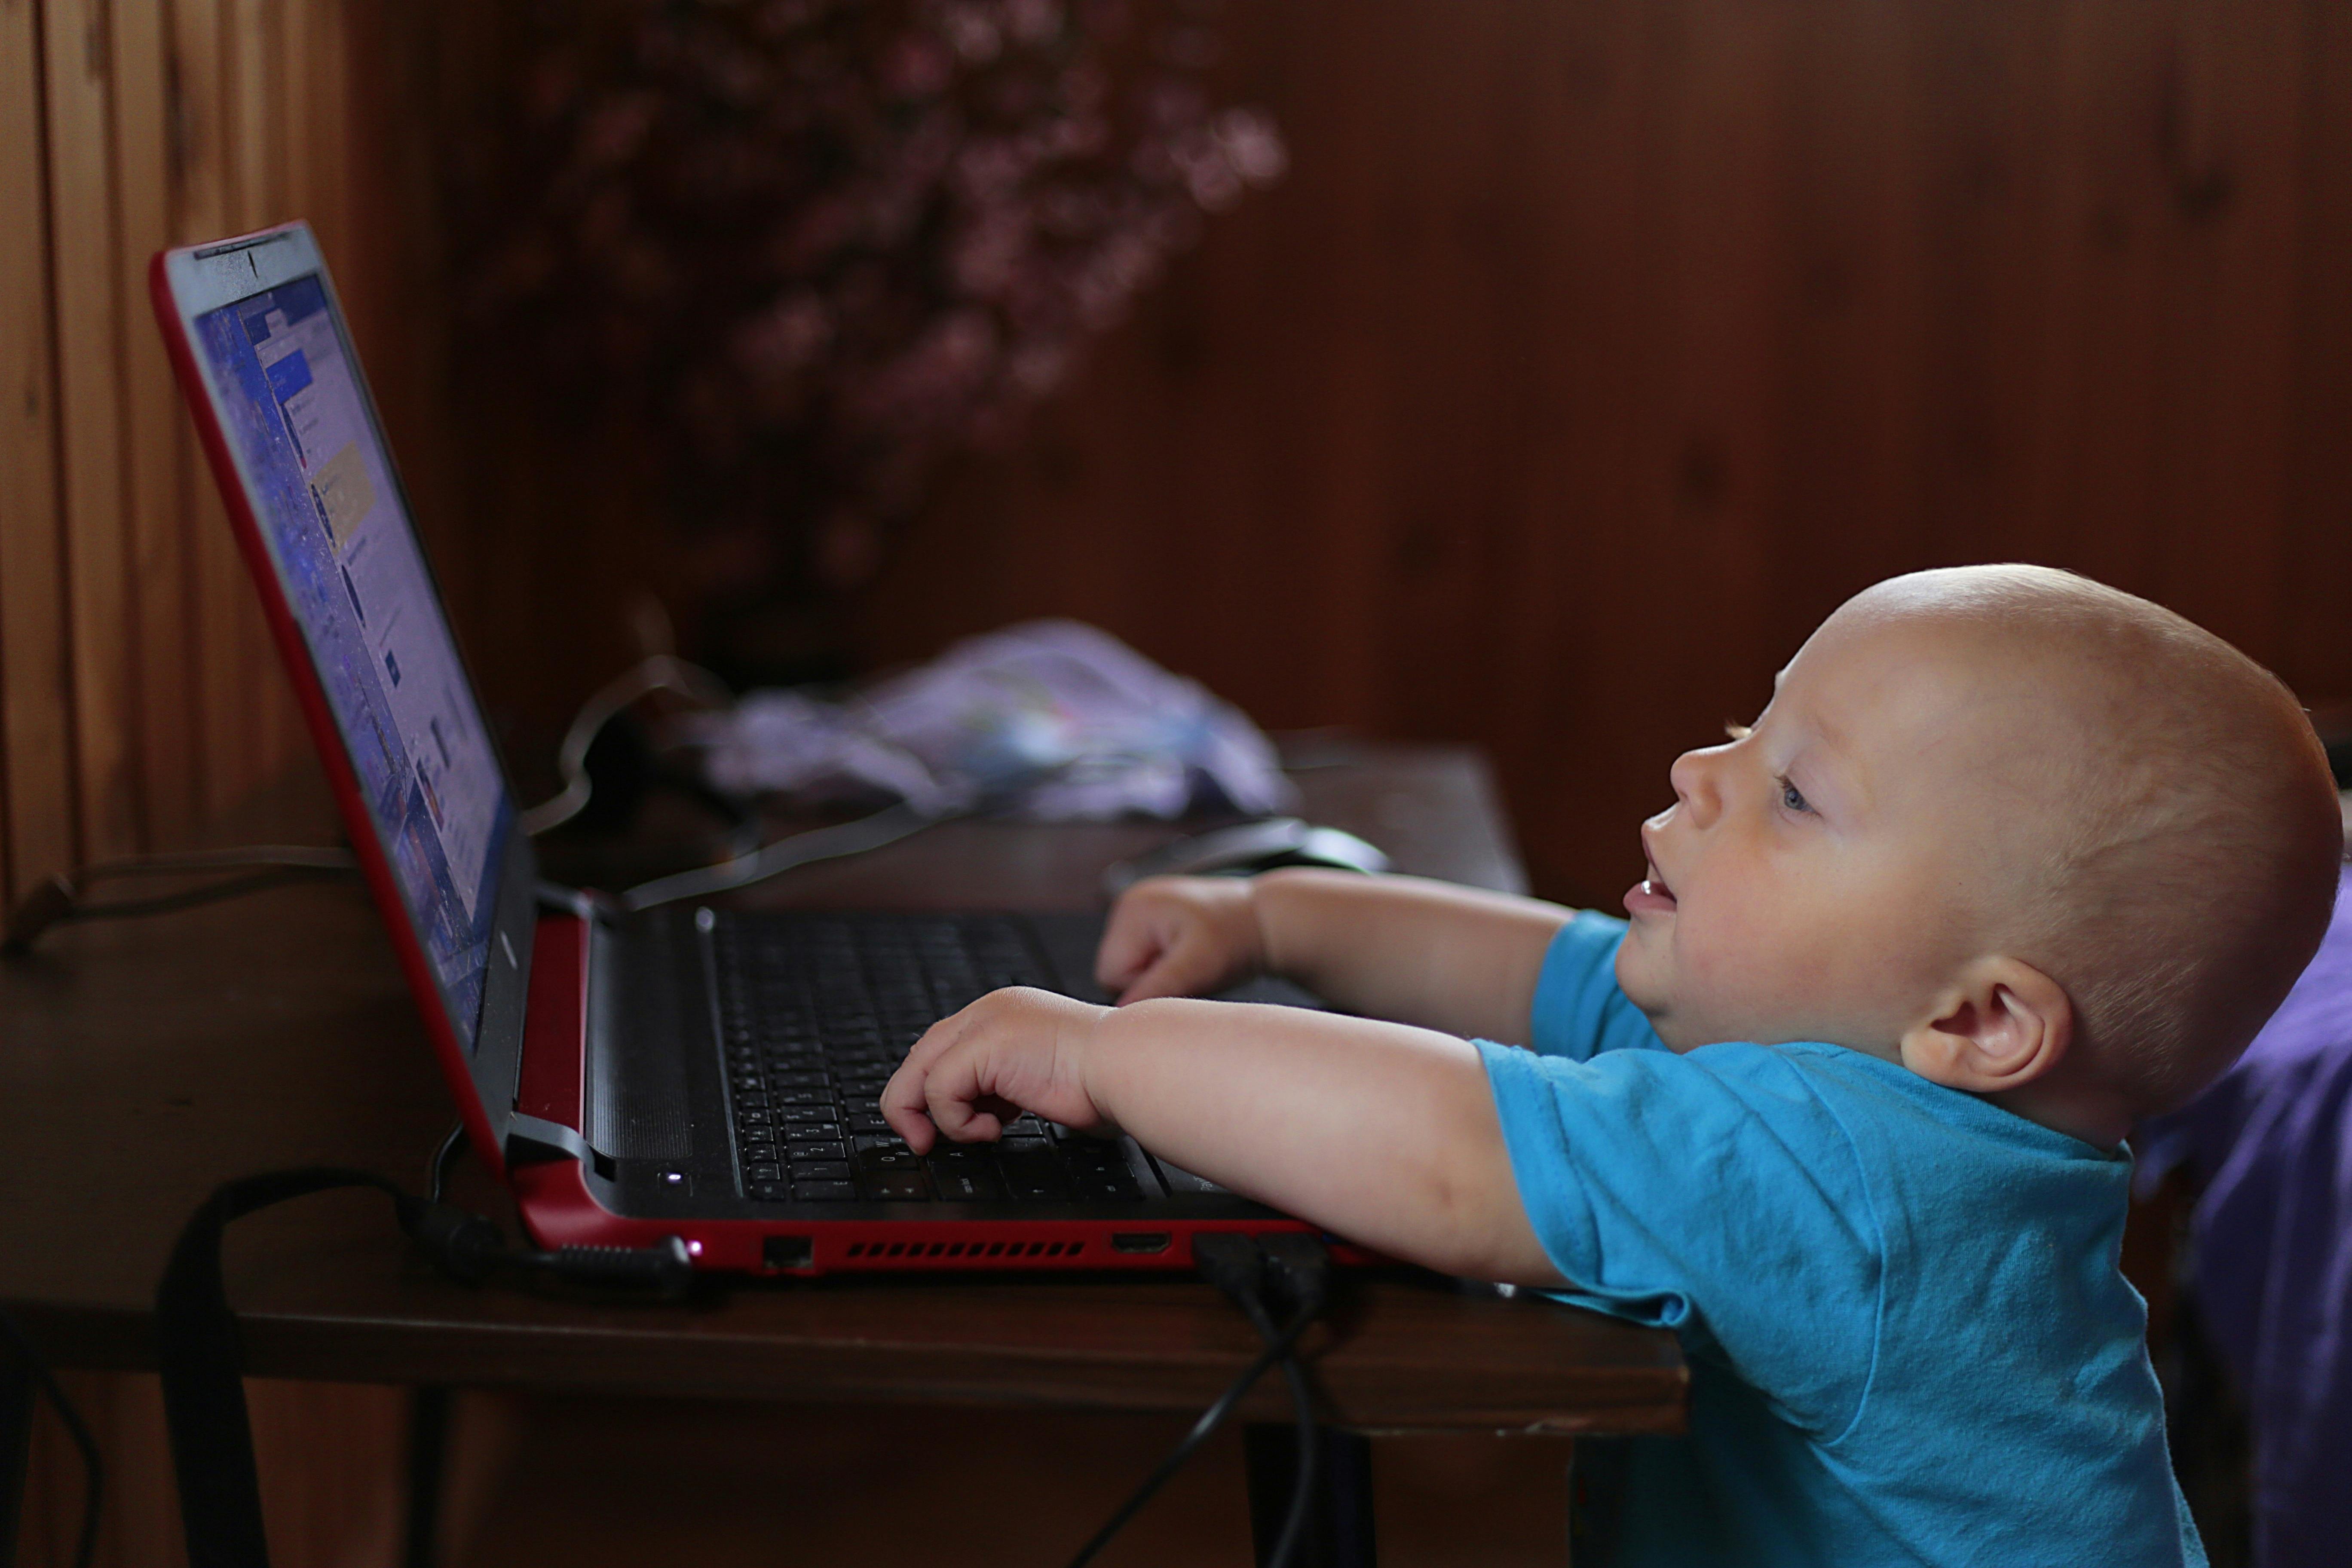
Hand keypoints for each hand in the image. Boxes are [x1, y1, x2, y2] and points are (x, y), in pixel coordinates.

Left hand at [880, 987, 1114, 1153]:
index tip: (941, 1127)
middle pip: (919, 1056)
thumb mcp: (1040, 1081)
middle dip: (912, 1105)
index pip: (943, 1048)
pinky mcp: (983, 1045)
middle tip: (924, 1141)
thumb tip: (983, 1116)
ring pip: (917, 1073)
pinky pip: (939, 1091)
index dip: (933, 1090)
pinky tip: (994, 1128)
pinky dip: (957, 1120)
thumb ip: (1007, 1088)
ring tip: (976, 1133)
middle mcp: (990, 1011)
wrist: (1128, 1066)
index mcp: (1005, 1015)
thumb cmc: (1105, 1079)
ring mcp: (985, 1024)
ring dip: (936, 1118)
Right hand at [1094, 875, 1266, 1003]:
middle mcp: (1129, 905)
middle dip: (1150, 980)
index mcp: (1133, 908)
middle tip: (1188, 971)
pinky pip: (1142, 960)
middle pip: (1115, 972)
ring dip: (1158, 975)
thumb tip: (1121, 1012)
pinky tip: (1187, 958)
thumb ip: (1158, 987)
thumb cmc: (1236, 938)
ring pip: (1128, 970)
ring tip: (1191, 963)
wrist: (1264, 921)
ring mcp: (1138, 913)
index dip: (1144, 986)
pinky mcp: (1150, 923)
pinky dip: (1163, 967)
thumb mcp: (1199, 966)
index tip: (1182, 977)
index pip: (1110, 973)